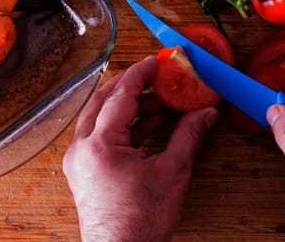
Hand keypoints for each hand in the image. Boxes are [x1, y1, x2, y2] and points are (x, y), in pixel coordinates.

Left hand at [63, 56, 217, 241]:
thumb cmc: (140, 223)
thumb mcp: (171, 173)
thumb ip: (188, 137)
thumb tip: (205, 114)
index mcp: (100, 146)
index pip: (120, 96)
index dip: (140, 75)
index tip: (154, 62)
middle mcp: (82, 149)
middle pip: (103, 101)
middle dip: (130, 86)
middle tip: (154, 78)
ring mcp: (79, 159)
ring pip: (100, 117)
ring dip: (128, 107)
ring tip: (159, 104)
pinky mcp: (84, 169)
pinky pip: (101, 135)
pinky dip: (123, 126)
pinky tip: (148, 124)